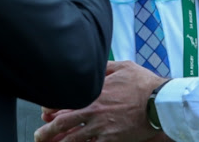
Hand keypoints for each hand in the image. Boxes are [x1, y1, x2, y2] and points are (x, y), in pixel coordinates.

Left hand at [34, 61, 166, 141]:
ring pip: (73, 139)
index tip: (45, 114)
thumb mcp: (122, 66)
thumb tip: (93, 64)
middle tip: (39, 136)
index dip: (51, 110)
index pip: (65, 102)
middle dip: (47, 131)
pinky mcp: (111, 140)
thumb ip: (104, 67)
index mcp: (94, 92)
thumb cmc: (143, 83)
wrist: (160, 102)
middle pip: (63, 123)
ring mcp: (102, 127)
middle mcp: (94, 110)